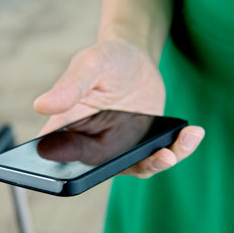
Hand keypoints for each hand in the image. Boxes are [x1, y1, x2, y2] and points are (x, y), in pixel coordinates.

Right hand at [34, 37, 203, 178]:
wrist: (136, 60)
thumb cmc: (105, 60)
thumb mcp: (88, 65)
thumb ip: (69, 86)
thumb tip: (42, 106)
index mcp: (66, 130)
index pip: (55, 158)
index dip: (63, 173)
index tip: (81, 173)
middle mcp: (90, 146)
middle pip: (101, 172)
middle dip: (124, 170)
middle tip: (154, 159)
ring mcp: (118, 151)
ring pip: (135, 169)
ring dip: (157, 164)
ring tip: (171, 153)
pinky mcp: (142, 148)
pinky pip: (158, 158)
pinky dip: (178, 150)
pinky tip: (191, 133)